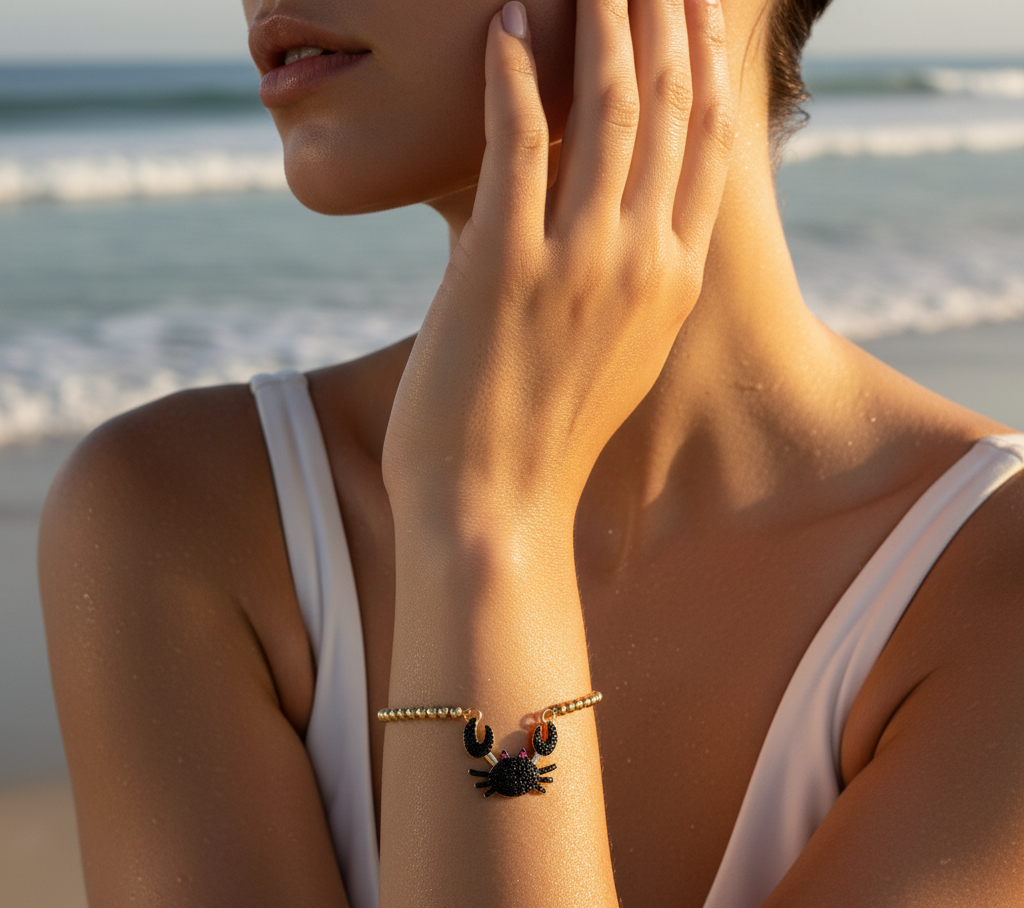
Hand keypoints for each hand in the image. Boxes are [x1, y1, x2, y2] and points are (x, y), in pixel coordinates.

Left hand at [383, 0, 732, 523]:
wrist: (495, 510)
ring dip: (598, 21)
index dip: (700, 60)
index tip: (690, 4)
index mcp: (674, 282)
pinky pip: (518, 142)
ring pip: (607, 109)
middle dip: (660, 16)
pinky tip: (506, 26)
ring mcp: (579, 264)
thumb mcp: (610, 354)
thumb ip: (621, 281)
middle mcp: (643, 263)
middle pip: (670, 108)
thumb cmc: (540, 437)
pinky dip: (515, 75)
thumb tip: (596, 219)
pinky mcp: (504, 268)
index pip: (707, 143)